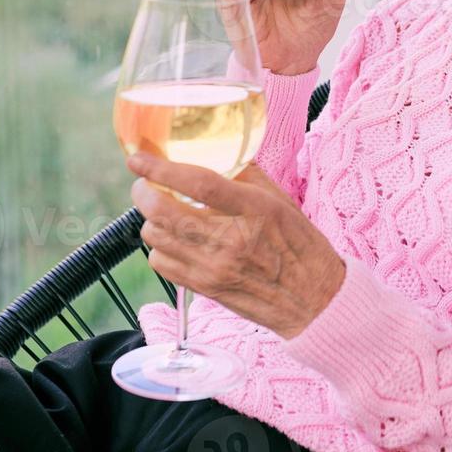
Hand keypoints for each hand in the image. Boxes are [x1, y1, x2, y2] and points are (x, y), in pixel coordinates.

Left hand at [127, 151, 346, 339]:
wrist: (313, 298)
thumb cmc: (300, 245)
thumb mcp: (281, 201)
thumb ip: (247, 176)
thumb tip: (219, 153)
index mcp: (254, 209)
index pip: (198, 183)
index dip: (160, 168)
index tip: (138, 159)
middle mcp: (231, 238)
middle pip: (164, 212)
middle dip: (144, 193)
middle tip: (144, 184)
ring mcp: (215, 267)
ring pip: (156, 237)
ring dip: (151, 220)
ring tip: (161, 212)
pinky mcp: (205, 288)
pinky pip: (161, 264)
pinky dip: (159, 248)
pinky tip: (173, 241)